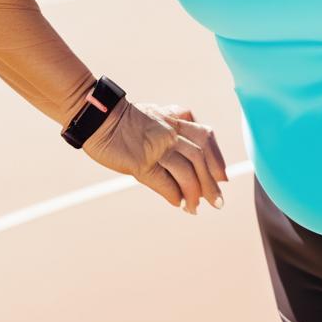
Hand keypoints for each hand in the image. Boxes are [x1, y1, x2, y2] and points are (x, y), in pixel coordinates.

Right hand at [81, 97, 228, 213]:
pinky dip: (174, 194)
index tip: (223, 176)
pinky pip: (164, 181)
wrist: (98, 116)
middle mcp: (170, 132)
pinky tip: (178, 203)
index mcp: (175, 119)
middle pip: (200, 157)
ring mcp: (156, 147)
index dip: (217, 158)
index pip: (206, 137)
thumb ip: (175, 121)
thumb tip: (190, 137)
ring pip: (186, 171)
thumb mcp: (156, 113)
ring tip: (195, 208)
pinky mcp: (141, 163)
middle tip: (218, 201)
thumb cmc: (124, 118)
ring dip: (194, 193)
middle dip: (211, 182)